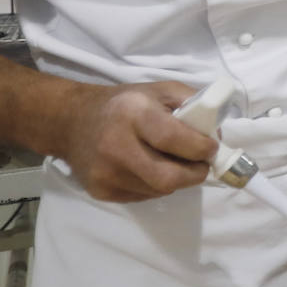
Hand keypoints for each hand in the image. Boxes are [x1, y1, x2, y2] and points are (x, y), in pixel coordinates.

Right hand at [58, 81, 216, 202]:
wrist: (71, 121)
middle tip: (201, 165)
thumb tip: (216, 132)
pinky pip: (143, 197)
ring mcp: (105, 172)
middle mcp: (116, 144)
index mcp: (133, 113)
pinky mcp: (100, 191)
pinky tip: (147, 168)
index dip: (200, 148)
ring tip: (171, 162)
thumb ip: (192, 104)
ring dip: (175, 180)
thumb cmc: (124, 104)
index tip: (212, 148)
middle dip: (195, 174)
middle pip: (168, 177)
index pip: (174, 139)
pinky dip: (155, 186)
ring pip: (159, 190)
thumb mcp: (159, 90)